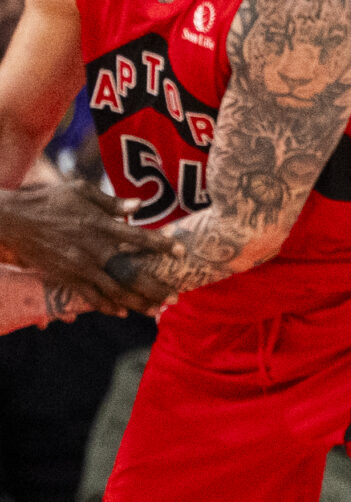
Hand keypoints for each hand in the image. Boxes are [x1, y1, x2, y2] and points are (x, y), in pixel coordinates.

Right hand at [0, 183, 176, 313]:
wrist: (11, 220)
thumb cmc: (47, 200)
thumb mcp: (79, 190)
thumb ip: (111, 201)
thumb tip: (139, 206)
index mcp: (98, 224)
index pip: (138, 237)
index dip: (161, 245)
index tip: (182, 252)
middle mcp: (92, 247)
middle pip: (130, 273)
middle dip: (155, 288)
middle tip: (176, 298)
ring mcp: (78, 265)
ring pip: (114, 291)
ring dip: (138, 303)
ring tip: (157, 310)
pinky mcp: (64, 277)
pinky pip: (90, 296)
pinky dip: (108, 306)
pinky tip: (123, 311)